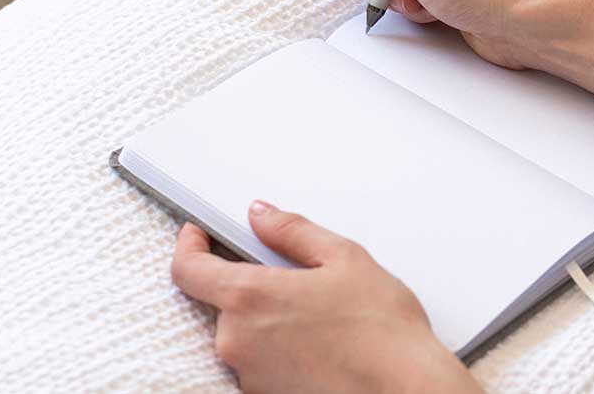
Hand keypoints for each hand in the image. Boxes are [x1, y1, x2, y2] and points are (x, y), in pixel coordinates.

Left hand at [170, 201, 481, 393]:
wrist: (405, 388)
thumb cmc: (382, 332)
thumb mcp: (345, 258)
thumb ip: (292, 231)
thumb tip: (262, 216)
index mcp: (250, 298)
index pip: (188, 269)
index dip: (189, 245)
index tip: (197, 234)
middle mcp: (238, 341)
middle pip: (223, 301)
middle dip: (252, 285)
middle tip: (297, 279)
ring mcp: (250, 374)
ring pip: (245, 333)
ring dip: (269, 319)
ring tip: (320, 317)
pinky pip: (261, 362)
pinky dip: (281, 348)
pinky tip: (320, 342)